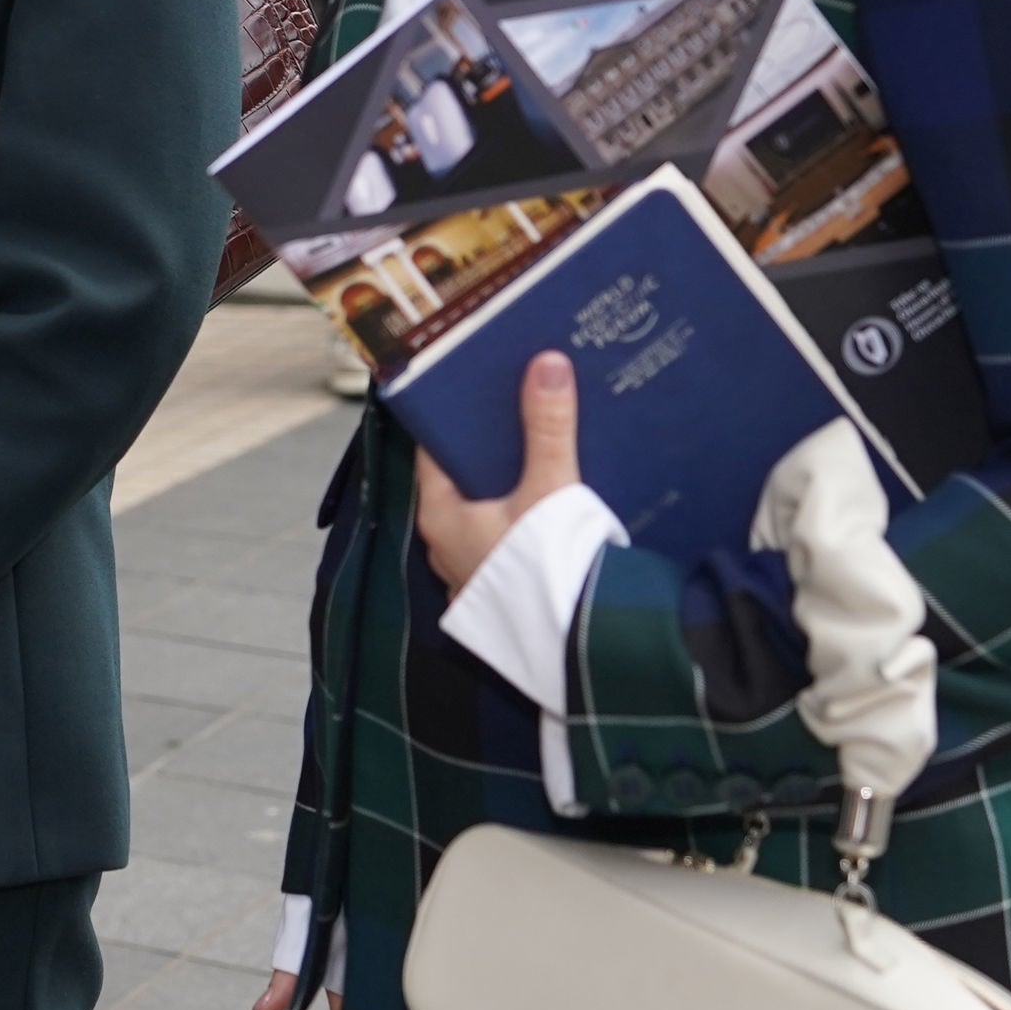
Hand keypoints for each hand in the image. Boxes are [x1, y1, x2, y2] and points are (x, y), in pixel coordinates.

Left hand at [414, 349, 581, 596]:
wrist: (575, 647)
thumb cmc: (549, 568)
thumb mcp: (549, 488)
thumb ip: (547, 427)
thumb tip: (546, 362)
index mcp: (440, 512)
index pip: (435, 449)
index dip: (455, 415)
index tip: (477, 383)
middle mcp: (444, 541)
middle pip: (462, 477)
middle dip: (489, 445)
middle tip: (519, 402)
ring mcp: (469, 568)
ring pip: (484, 508)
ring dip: (509, 481)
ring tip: (542, 440)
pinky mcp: (499, 587)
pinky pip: (503, 537)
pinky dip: (521, 513)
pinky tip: (553, 494)